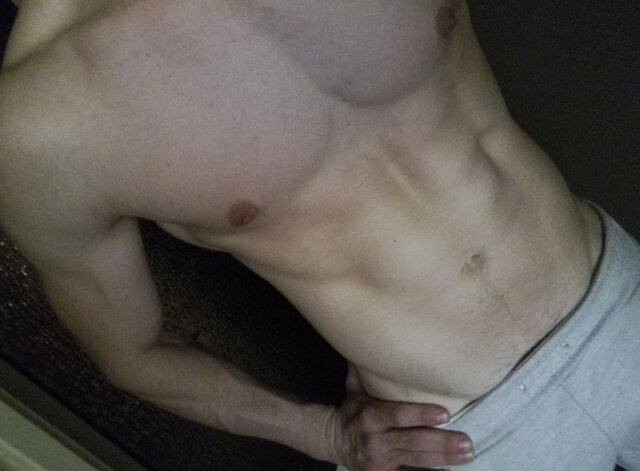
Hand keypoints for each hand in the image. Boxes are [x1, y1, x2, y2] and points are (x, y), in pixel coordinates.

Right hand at [327, 365, 473, 470]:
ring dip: (443, 459)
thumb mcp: (353, 389)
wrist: (331, 441)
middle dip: (441, 442)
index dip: (420, 415)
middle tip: (467, 442)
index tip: (445, 413)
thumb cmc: (351, 411)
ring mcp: (380, 461)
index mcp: (369, 416)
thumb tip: (364, 334)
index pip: (397, 415)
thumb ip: (363, 368)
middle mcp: (375, 440)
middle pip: (412, 441)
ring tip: (466, 454)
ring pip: (416, 460)